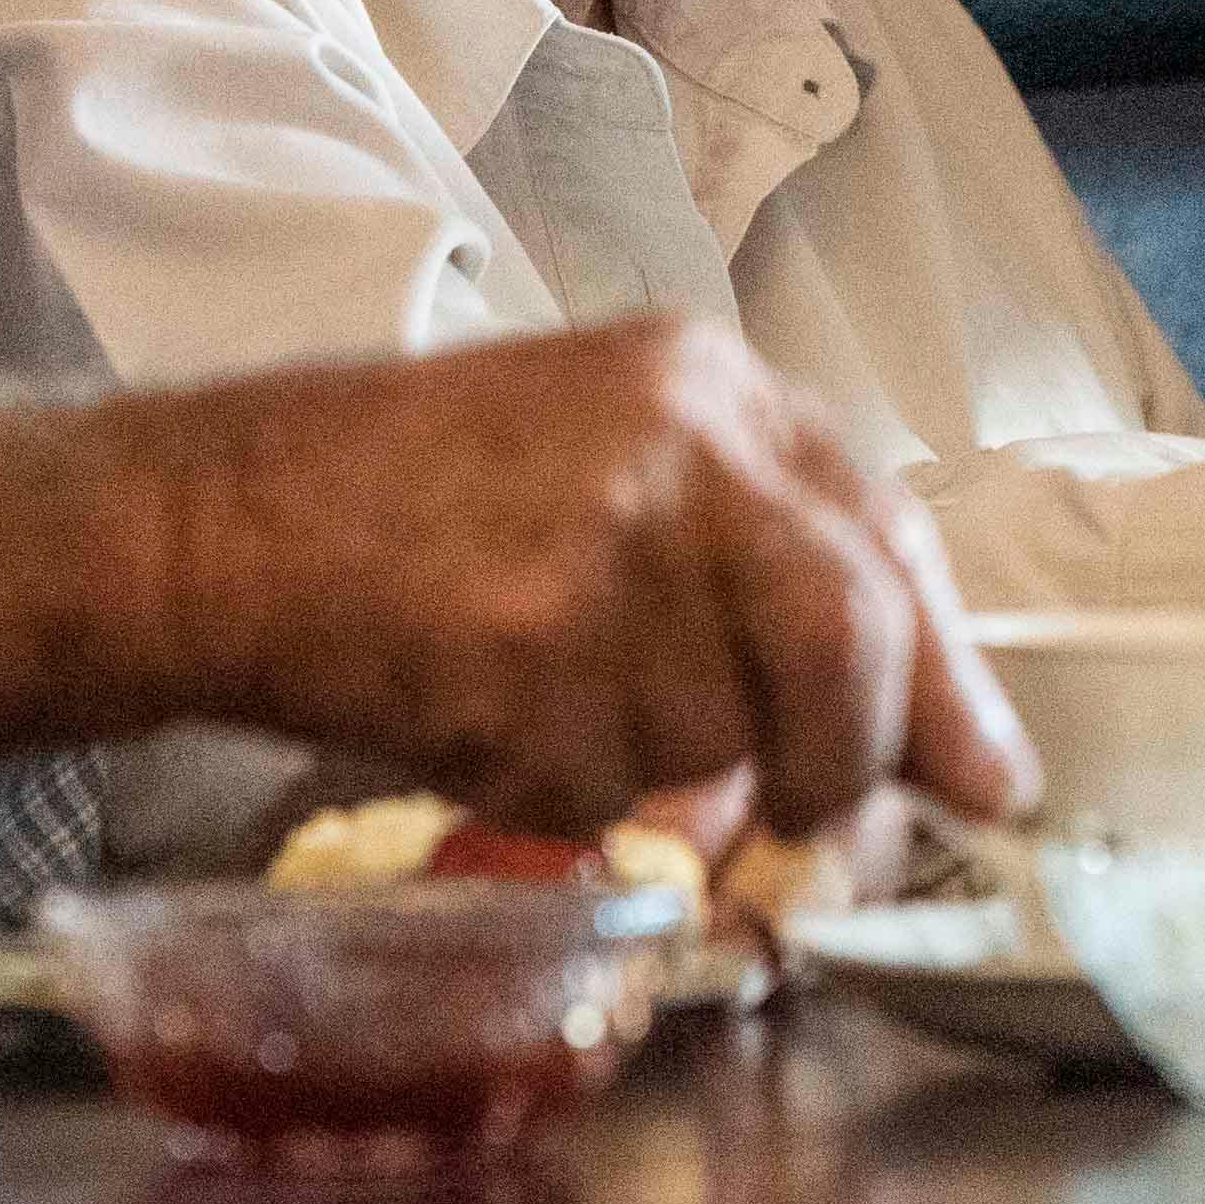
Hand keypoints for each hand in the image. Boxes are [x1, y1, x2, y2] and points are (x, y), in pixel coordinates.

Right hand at [129, 317, 1032, 840]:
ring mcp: (604, 545)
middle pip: (845, 642)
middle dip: (840, 764)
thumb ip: (749, 559)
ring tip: (527, 691)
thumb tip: (905, 730)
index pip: (884, 533)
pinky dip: (544, 795)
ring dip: (642, 772)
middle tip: (806, 822)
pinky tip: (466, 712)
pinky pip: (599, 795)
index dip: (945, 672)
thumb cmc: (399, 498)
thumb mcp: (600, 458)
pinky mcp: (529, 653)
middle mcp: (677, 443)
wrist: (214, 518)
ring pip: (719, 743)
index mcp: (706, 381)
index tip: (990, 775)